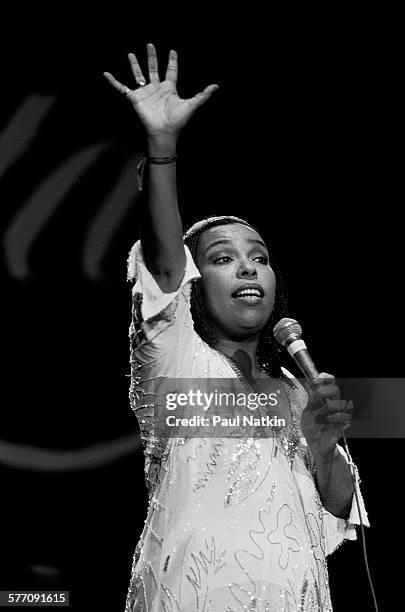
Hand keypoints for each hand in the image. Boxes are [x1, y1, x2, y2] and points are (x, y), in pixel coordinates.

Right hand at [103, 43, 218, 136]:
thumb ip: (203, 95)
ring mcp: (145, 93)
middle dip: (152, 57)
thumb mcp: (192, 105)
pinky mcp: (134, 99)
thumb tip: (217, 86)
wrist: (164, 132)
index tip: (173, 51)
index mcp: (169, 88)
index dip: (172, 61)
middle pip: (153, 68)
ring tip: (131, 54)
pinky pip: (121, 88)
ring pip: (138, 75)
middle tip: (150, 44)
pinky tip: (106, 74)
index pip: (171, 71)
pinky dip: (113, 82)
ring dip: (135, 65)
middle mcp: (156, 89)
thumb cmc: (177, 120)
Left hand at [300, 373, 352, 457]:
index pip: (330, 382)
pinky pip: (347, 416)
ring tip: (322, 414)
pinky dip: (336, 416)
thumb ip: (310, 398)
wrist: (314, 443)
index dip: (325, 378)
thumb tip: (308, 382)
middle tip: (317, 398)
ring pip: (343, 402)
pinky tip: (328, 420)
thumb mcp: (307, 410)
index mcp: (324, 398)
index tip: (316, 379)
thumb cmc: (312, 427)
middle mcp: (333, 404)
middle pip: (336, 389)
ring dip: (330, 406)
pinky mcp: (342, 424)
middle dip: (325, 391)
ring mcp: (339, 413)